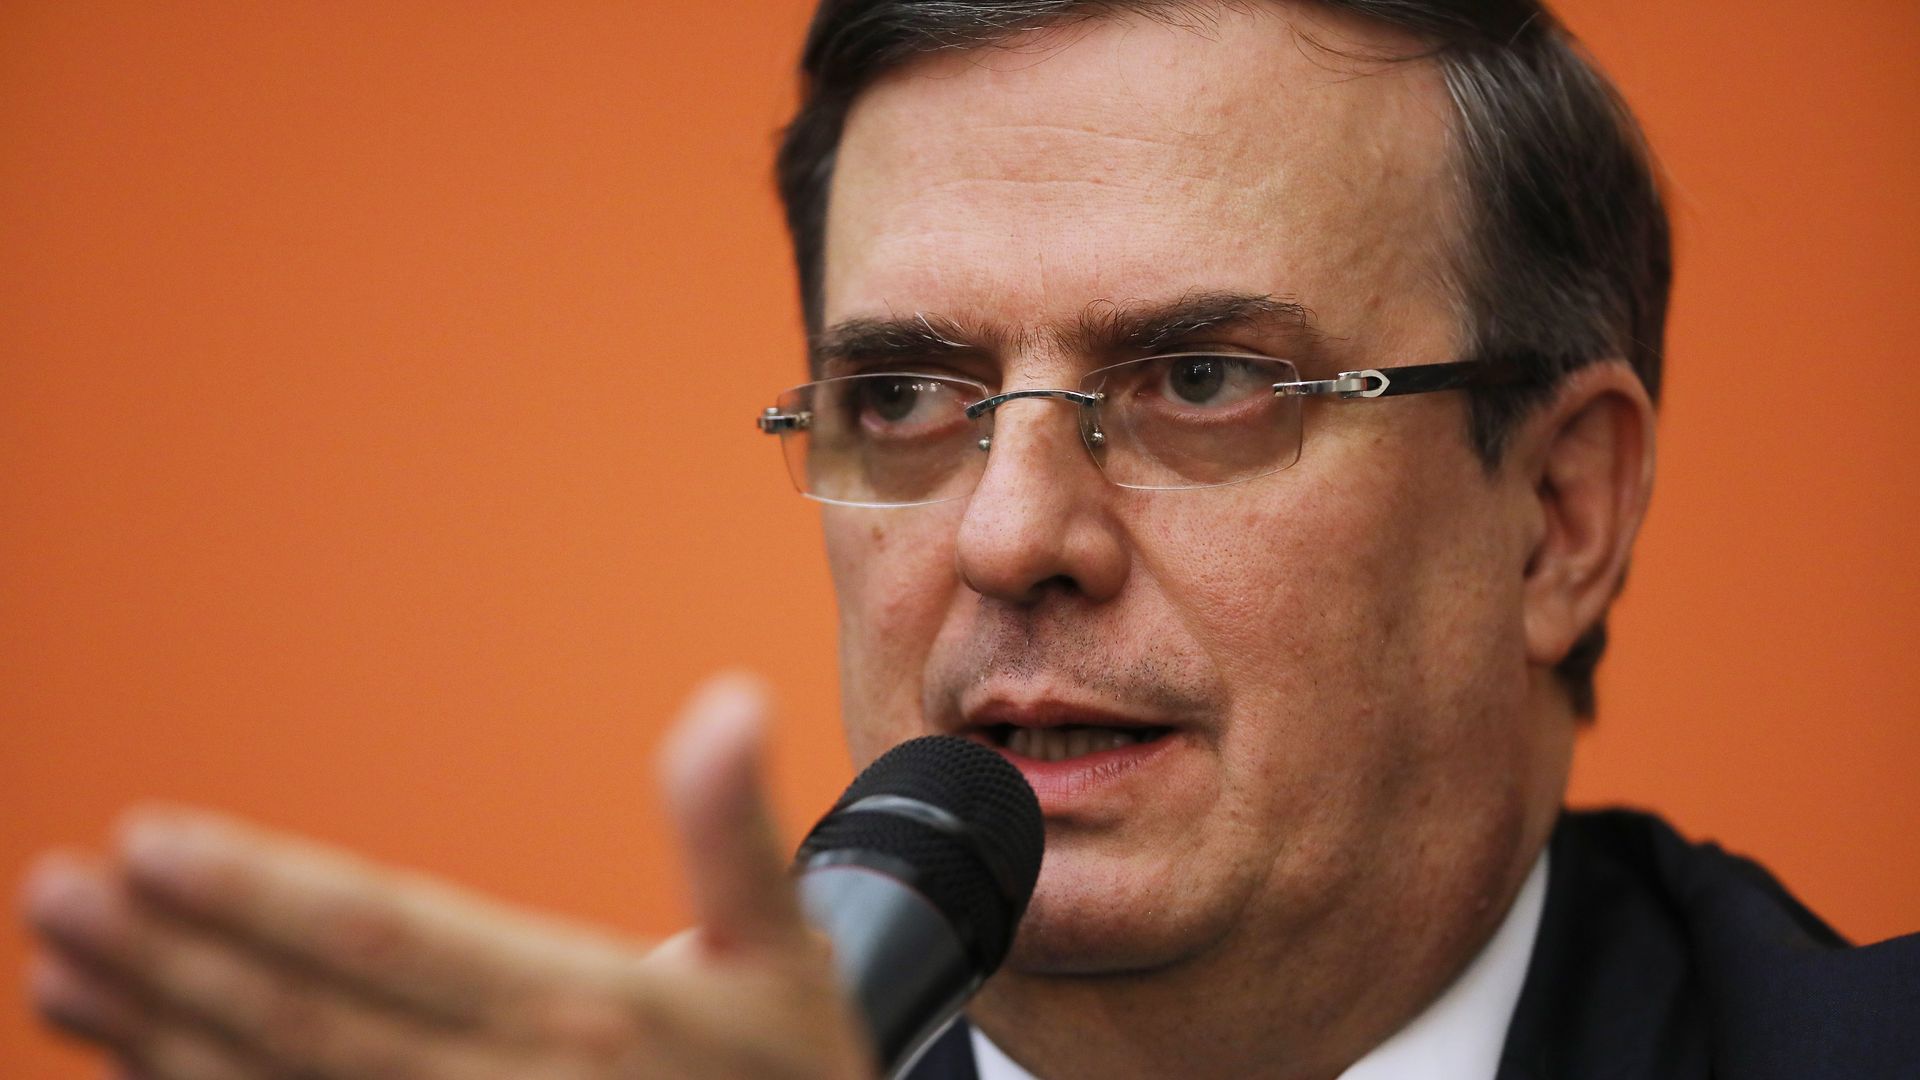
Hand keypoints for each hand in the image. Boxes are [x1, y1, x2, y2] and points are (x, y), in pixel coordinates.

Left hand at [20, 674, 874, 1078]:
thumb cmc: (783, 1077)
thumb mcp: (785, 951)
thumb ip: (733, 831)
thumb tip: (726, 705)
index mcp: (579, 1015)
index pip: (387, 938)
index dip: (261, 891)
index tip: (153, 841)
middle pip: (298, 1019)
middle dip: (169, 954)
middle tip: (57, 890)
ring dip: (153, 1030)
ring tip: (60, 965)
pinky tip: (135, 1053)